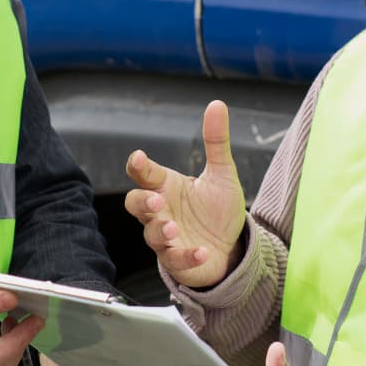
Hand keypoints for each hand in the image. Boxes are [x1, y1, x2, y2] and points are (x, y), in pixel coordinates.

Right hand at [125, 99, 245, 287]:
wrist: (231, 248)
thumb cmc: (217, 211)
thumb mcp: (222, 174)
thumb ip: (216, 141)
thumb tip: (217, 104)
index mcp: (166, 186)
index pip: (144, 173)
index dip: (139, 165)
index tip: (139, 158)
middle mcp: (161, 211)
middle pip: (134, 203)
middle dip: (142, 201)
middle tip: (157, 200)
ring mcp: (166, 238)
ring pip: (150, 234)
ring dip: (159, 230)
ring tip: (173, 227)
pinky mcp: (177, 261)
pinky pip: (175, 260)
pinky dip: (186, 256)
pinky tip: (201, 251)